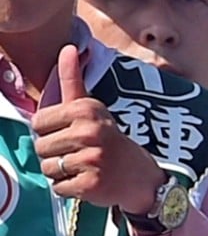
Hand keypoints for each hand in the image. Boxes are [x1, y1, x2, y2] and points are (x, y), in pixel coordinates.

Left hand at [31, 45, 164, 213]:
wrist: (141, 176)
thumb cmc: (109, 139)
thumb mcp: (92, 108)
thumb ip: (73, 79)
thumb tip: (68, 47)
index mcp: (85, 110)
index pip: (38, 123)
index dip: (51, 132)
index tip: (73, 134)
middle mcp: (89, 131)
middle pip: (41, 147)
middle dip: (56, 154)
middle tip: (81, 154)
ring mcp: (92, 158)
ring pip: (48, 168)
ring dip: (62, 172)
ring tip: (84, 167)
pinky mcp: (92, 183)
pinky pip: (59, 187)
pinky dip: (70, 188)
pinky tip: (88, 181)